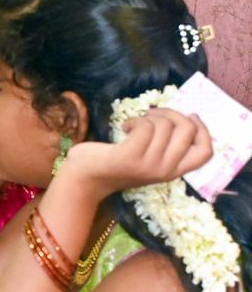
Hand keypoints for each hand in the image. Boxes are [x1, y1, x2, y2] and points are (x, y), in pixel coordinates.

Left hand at [61, 109, 211, 197]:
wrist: (86, 177)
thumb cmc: (117, 163)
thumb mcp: (150, 158)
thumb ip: (167, 146)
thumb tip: (184, 117)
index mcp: (174, 171)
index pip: (205, 153)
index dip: (203, 130)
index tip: (190, 116)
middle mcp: (165, 170)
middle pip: (187, 131)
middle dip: (172, 113)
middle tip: (153, 115)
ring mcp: (149, 165)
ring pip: (164, 125)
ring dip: (148, 117)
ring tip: (135, 124)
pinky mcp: (130, 157)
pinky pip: (145, 127)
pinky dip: (135, 120)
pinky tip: (125, 127)